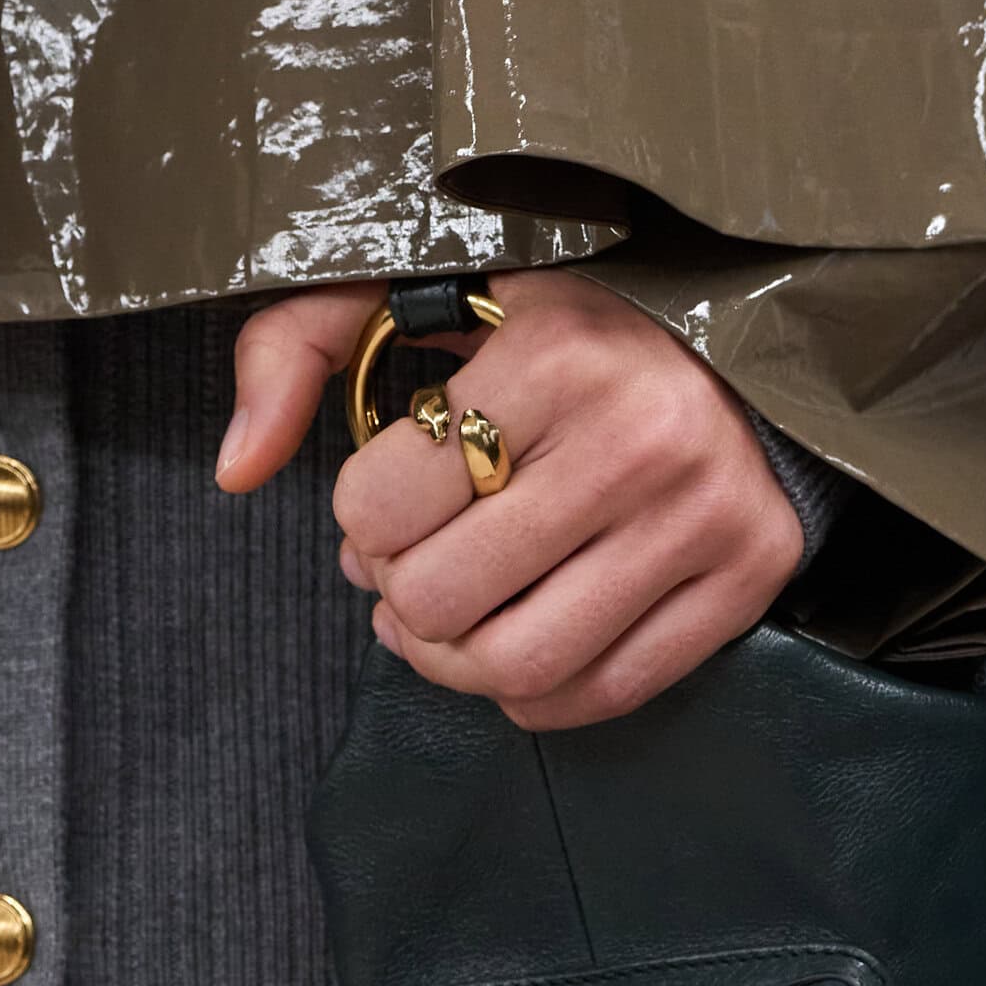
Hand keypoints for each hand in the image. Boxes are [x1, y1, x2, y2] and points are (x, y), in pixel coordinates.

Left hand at [216, 271, 803, 727]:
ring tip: (448, 621)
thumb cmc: (570, 325)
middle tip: (410, 567)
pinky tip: (520, 640)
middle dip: (399, 596)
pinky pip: (604, 693)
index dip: (358, 521)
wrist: (749, 343)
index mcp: (556, 354)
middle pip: (440, 600)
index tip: (390, 498)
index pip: (380, 507)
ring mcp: (703, 519)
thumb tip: (236, 465)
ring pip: (519, 665)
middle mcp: (639, 440)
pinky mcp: (747, 579)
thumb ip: (301, 344)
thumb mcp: (431, 290)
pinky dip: (535, 694)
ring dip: (453, 662)